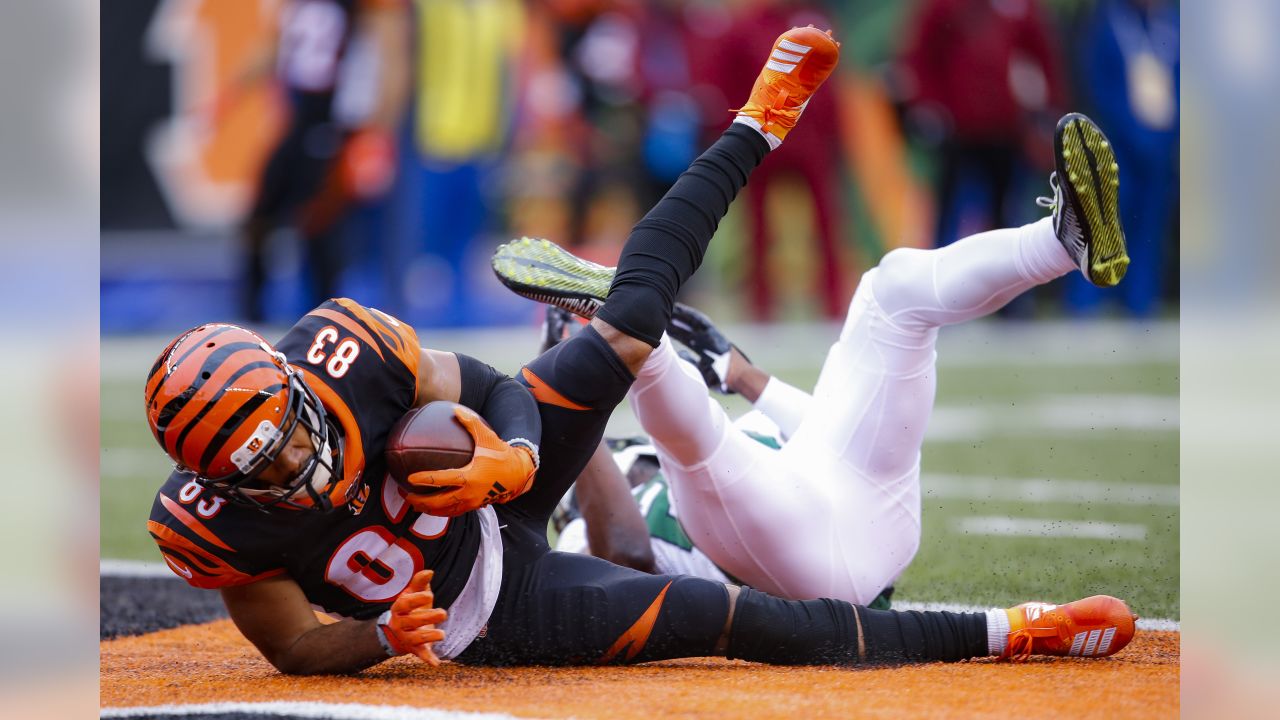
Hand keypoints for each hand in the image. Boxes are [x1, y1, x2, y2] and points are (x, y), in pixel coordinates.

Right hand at [379, 569, 447, 664]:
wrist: (396, 631)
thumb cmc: (409, 608)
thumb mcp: (412, 594)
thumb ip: (420, 583)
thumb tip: (430, 571)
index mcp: (399, 608)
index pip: (405, 604)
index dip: (416, 600)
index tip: (430, 595)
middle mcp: (401, 624)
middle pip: (413, 622)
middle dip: (428, 617)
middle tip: (443, 613)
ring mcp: (407, 638)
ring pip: (417, 639)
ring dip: (430, 637)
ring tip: (442, 634)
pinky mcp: (415, 649)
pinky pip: (421, 655)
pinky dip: (428, 659)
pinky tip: (436, 663)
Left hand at [403, 407, 536, 516]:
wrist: (519, 475)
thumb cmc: (502, 455)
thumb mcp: (487, 437)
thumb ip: (471, 423)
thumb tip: (455, 409)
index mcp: (469, 476)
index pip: (441, 479)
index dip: (424, 479)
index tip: (409, 478)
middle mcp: (469, 493)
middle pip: (438, 502)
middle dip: (419, 501)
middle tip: (404, 495)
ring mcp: (471, 502)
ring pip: (444, 511)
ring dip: (427, 509)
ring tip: (414, 505)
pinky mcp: (475, 506)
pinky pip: (453, 512)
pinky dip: (441, 511)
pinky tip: (433, 507)